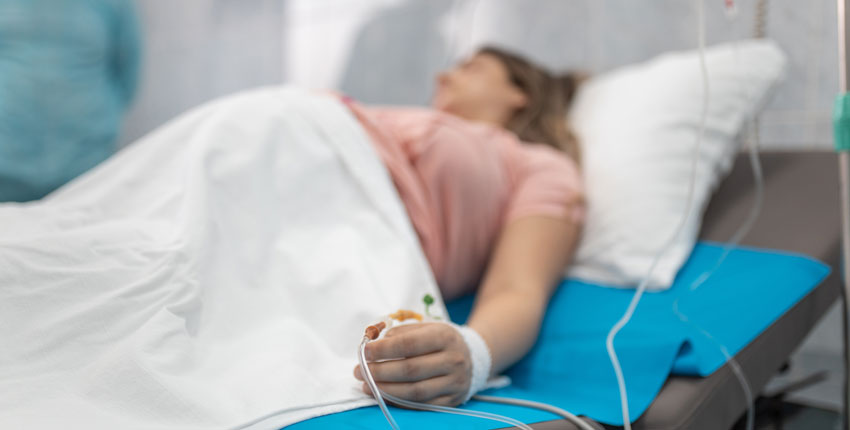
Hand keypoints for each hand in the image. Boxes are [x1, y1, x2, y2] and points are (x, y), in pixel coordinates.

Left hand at [353, 322, 471, 406]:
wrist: (471, 357)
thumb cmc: (440, 340)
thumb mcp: (426, 327)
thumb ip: (400, 333)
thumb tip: (374, 344)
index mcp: (445, 336)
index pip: (409, 344)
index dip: (384, 349)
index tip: (364, 352)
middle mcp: (453, 360)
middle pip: (410, 370)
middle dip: (379, 372)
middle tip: (359, 371)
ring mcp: (454, 382)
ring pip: (415, 391)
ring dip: (386, 390)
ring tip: (366, 385)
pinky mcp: (452, 400)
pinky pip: (421, 405)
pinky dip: (399, 402)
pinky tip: (383, 395)